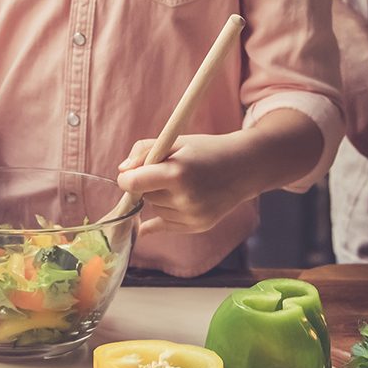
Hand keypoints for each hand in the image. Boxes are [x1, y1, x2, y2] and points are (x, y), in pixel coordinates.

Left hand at [116, 133, 251, 236]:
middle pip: (145, 196)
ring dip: (159, 198)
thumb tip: (122, 171)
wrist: (245, 167)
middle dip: (148, 184)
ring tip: (182, 184)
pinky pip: (164, 225)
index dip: (127, 178)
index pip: (133, 183)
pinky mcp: (198, 226)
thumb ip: (144, 151)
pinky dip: (158, 219)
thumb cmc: (207, 149)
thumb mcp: (175, 140)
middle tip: (167, 171)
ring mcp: (193, 216)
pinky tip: (145, 227)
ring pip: (155, 209)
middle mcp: (185, 198)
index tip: (130, 172)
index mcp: (177, 172)